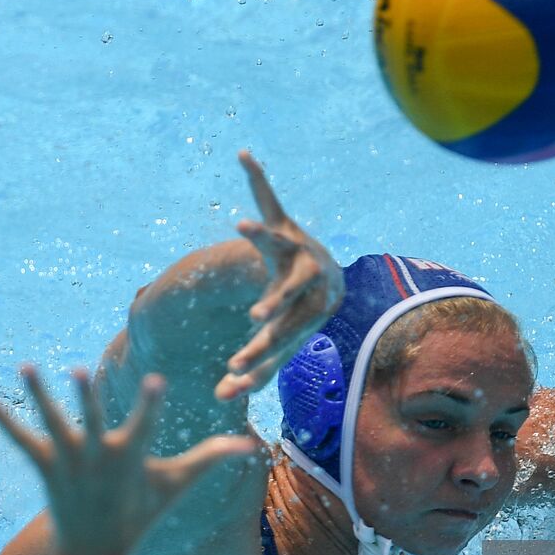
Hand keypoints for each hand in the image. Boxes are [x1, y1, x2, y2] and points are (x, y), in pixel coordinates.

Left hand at [0, 366, 266, 554]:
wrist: (96, 553)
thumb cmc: (143, 513)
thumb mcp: (177, 484)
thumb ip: (211, 458)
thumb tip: (252, 445)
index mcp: (131, 458)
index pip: (145, 424)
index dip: (150, 402)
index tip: (155, 380)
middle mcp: (97, 458)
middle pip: (91, 422)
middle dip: (87, 398)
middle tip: (81, 370)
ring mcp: (68, 463)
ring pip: (52, 423)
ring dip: (38, 395)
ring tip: (27, 366)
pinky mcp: (46, 467)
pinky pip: (22, 441)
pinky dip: (4, 421)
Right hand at [215, 150, 344, 400]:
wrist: (333, 281)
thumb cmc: (299, 317)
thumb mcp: (282, 345)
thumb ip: (254, 370)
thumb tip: (222, 398)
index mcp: (309, 312)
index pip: (283, 336)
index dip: (260, 353)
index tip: (235, 369)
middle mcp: (309, 279)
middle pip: (289, 295)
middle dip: (274, 305)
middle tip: (256, 317)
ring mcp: (297, 249)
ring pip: (282, 243)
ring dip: (263, 234)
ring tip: (244, 225)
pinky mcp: (286, 225)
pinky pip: (270, 198)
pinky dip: (258, 179)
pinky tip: (244, 156)